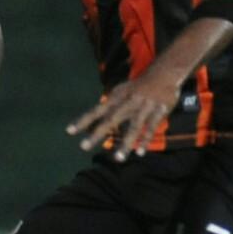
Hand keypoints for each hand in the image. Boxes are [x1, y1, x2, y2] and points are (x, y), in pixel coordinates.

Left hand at [66, 70, 180, 160]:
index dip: (83, 120)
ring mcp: (143, 107)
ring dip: (125, 144)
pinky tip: (140, 153)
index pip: (96, 110)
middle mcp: (127, 102)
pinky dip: (145, 140)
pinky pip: (151, 128)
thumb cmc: (137, 87)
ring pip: (133, 127)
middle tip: (83, 147)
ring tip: (117, 159)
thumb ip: (108, 107)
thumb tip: (92, 122)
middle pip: (111, 119)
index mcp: (116, 97)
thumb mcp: (120, 92)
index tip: (69, 131)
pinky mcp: (158, 111)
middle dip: (97, 133)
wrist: (163, 74)